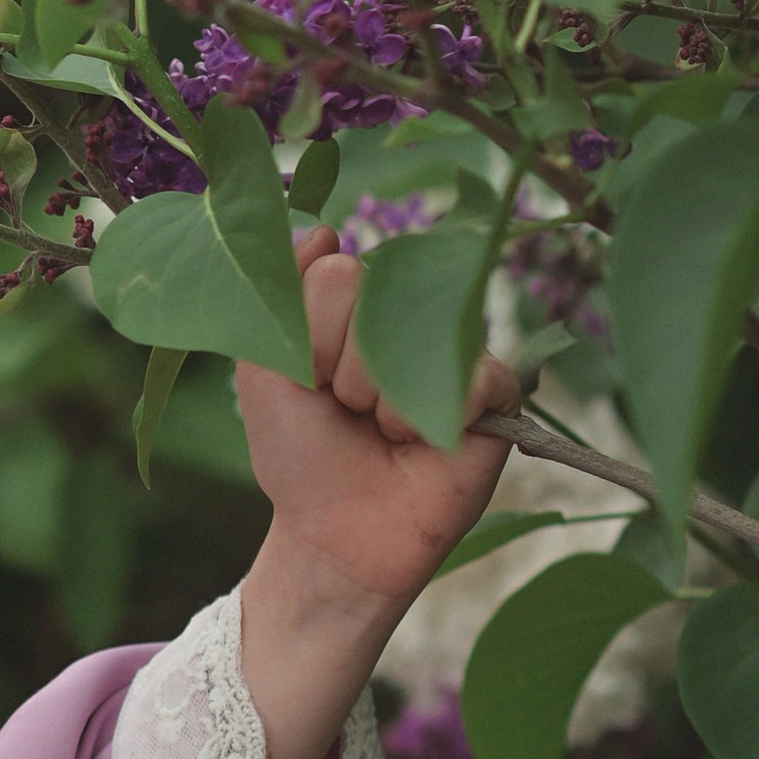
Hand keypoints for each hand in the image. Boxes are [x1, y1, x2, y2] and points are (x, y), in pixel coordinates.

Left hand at [232, 224, 518, 758]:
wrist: (335, 532)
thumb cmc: (299, 454)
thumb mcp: (264, 371)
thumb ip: (282, 295)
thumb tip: (323, 226)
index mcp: (352, 304)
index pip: (338, 273)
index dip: (313, 338)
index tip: (308, 384)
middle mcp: (405, 316)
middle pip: (378, 292)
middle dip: (343, 368)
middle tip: (346, 411)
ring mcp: (452, 349)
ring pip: (420, 334)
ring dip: (382, 399)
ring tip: (381, 431)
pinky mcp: (495, 392)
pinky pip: (474, 373)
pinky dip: (432, 417)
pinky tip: (420, 444)